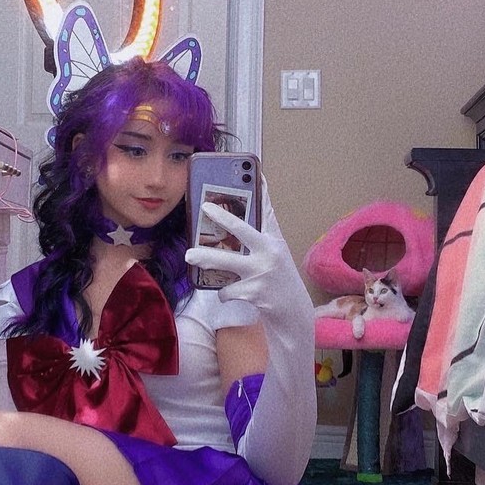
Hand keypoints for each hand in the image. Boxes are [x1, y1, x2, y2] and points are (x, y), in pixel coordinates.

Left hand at [184, 197, 307, 320]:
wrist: (293, 313)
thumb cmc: (279, 282)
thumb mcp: (275, 257)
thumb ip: (260, 239)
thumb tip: (239, 223)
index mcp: (273, 241)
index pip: (266, 211)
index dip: (260, 190)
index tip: (254, 171)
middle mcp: (269, 253)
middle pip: (241, 230)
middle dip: (222, 217)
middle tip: (205, 209)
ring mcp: (261, 273)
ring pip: (225, 262)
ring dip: (205, 258)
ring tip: (190, 256)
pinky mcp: (254, 293)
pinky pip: (226, 289)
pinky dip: (223, 292)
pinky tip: (227, 294)